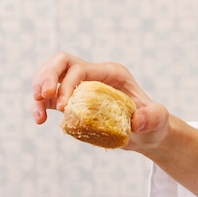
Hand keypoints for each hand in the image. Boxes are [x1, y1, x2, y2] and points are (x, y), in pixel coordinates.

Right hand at [31, 52, 169, 152]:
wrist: (147, 134)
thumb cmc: (154, 124)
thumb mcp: (159, 120)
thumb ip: (153, 117)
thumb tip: (137, 121)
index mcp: (110, 72)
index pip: (80, 68)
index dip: (68, 84)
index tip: (63, 106)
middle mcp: (94, 75)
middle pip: (61, 62)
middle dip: (47, 76)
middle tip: (41, 96)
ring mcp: (81, 86)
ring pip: (51, 76)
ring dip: (39, 90)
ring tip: (38, 114)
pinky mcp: (73, 100)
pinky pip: (50, 97)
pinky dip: (40, 105)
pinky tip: (40, 119)